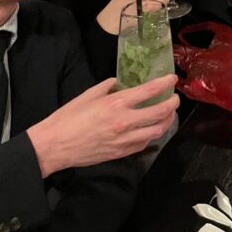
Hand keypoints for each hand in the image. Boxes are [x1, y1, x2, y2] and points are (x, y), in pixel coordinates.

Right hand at [27, 76, 178, 177]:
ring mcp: (125, 139)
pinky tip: (152, 128)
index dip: (165, 83)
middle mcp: (125, 122)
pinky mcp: (122, 152)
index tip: (172, 79)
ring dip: (167, 121)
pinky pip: (144, 143)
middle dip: (173, 103)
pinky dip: (152, 134)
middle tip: (175, 98)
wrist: (55, 146)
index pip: (150, 91)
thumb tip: (120, 83)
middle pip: (160, 112)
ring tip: (169, 113)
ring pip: (157, 131)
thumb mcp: (89, 94)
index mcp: (117, 103)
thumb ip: (108, 86)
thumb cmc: (69, 117)